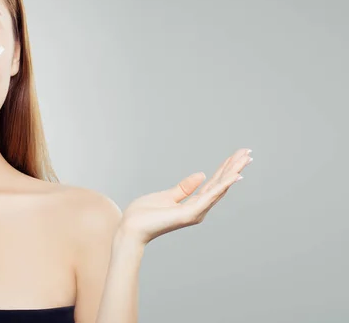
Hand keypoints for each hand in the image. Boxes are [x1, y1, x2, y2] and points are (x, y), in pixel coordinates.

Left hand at [119, 148, 252, 245]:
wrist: (131, 228)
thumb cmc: (145, 215)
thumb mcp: (167, 196)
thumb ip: (184, 188)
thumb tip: (202, 175)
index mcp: (193, 204)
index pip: (213, 184)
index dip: (225, 170)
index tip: (237, 156)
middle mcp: (198, 209)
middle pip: (220, 185)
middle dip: (234, 168)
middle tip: (248, 152)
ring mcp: (195, 212)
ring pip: (219, 188)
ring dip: (232, 172)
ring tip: (245, 159)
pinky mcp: (189, 213)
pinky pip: (209, 196)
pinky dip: (222, 186)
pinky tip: (233, 176)